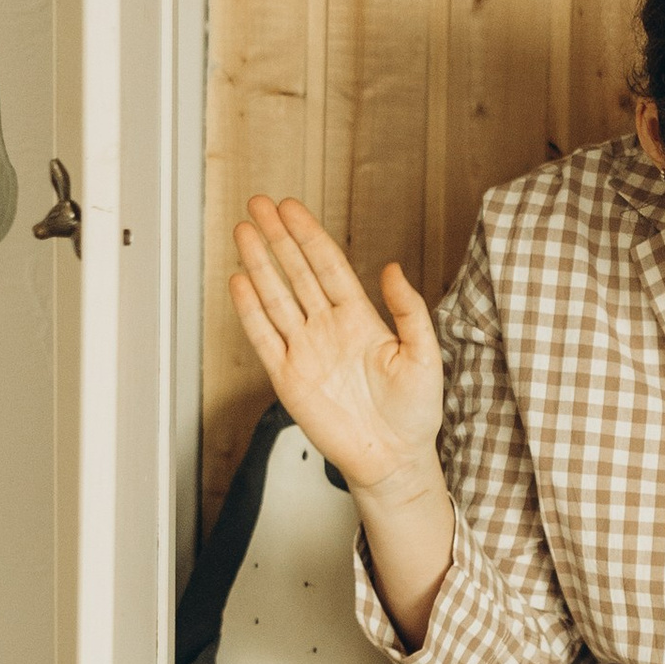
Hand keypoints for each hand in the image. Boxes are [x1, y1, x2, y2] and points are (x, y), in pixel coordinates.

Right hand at [230, 197, 443, 505]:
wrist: (394, 459)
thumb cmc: (414, 413)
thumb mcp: (424, 355)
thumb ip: (409, 311)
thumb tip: (394, 269)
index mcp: (361, 320)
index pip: (328, 266)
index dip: (308, 235)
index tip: (291, 208)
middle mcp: (329, 329)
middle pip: (296, 273)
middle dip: (277, 238)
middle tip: (259, 204)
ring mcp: (305, 351)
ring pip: (275, 297)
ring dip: (259, 265)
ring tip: (244, 231)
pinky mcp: (288, 378)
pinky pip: (264, 338)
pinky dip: (250, 311)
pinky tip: (240, 282)